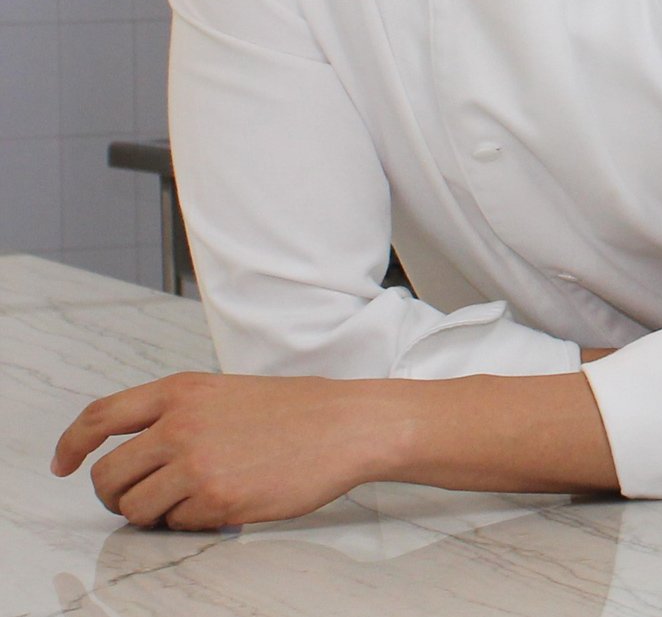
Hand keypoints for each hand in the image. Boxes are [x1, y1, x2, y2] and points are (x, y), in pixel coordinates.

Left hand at [51, 372, 394, 529]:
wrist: (346, 425)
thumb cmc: (296, 410)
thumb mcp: (225, 392)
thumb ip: (177, 414)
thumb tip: (136, 455)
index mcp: (181, 391)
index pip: (100, 417)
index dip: (70, 444)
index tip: (61, 463)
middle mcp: (180, 425)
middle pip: (107, 477)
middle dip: (115, 496)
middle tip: (138, 499)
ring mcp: (196, 464)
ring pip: (135, 509)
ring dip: (154, 514)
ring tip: (191, 500)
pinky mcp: (217, 499)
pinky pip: (177, 525)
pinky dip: (193, 521)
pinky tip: (225, 501)